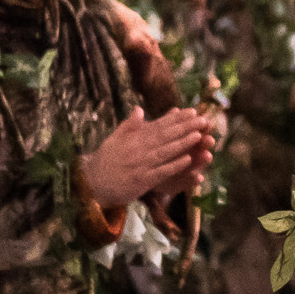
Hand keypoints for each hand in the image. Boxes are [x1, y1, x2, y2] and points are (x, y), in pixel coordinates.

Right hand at [81, 106, 215, 206]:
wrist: (92, 185)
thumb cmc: (105, 162)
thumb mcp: (113, 139)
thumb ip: (128, 125)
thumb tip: (140, 109)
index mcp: (133, 139)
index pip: (159, 126)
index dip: (177, 119)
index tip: (192, 111)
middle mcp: (138, 150)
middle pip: (165, 136)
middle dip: (185, 127)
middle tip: (203, 120)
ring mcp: (141, 165)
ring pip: (165, 152)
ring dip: (183, 144)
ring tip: (199, 135)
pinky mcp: (142, 181)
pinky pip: (161, 172)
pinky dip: (174, 166)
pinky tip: (187, 160)